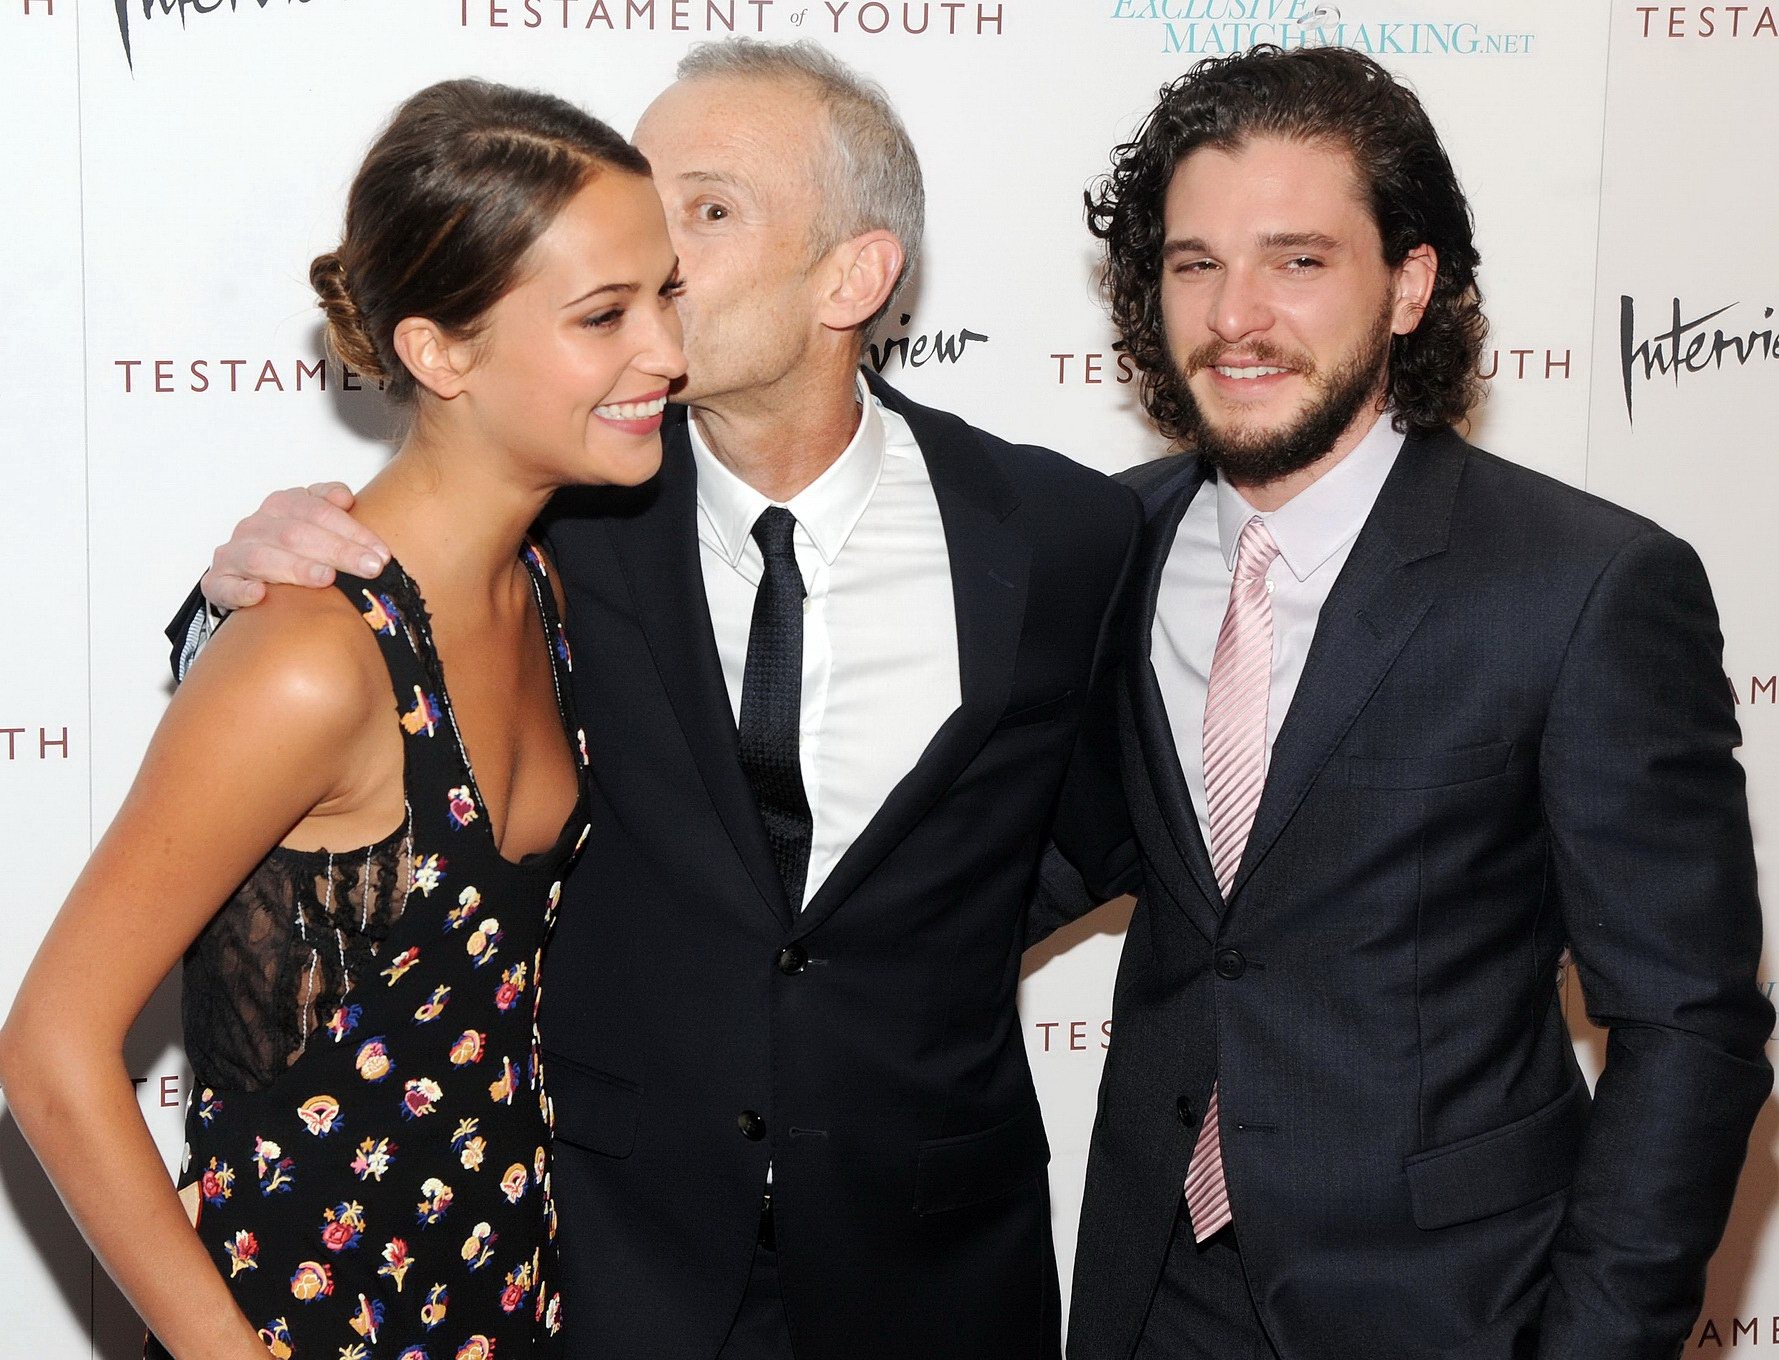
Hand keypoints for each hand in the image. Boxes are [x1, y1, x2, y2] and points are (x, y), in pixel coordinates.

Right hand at [200, 482, 389, 609]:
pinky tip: (260, 595)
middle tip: (370, 568)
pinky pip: (224, 586)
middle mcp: (256, 525)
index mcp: (282, 505)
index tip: (381, 554)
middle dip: (338, 551)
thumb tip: (345, 498)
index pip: (319, 512)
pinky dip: (240, 591)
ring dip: (296, 567)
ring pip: (262, 556)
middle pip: (296, 533)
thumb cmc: (296, 548)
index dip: (352, 531)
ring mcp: (234, 553)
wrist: (252, 575)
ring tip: (326, 578)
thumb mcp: (316, 521)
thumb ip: (331, 505)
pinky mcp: (218, 582)